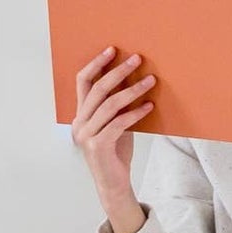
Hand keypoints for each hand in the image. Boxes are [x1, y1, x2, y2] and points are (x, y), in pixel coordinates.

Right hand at [72, 46, 154, 232]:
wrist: (113, 183)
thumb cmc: (116, 151)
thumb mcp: (116, 123)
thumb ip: (117, 105)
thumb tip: (134, 78)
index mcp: (81, 114)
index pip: (83, 82)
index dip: (96, 64)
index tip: (112, 49)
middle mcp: (79, 123)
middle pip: (97, 89)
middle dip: (118, 71)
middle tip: (137, 59)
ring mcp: (86, 135)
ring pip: (110, 105)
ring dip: (133, 90)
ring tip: (151, 80)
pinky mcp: (98, 146)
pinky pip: (118, 123)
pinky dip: (135, 113)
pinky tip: (149, 106)